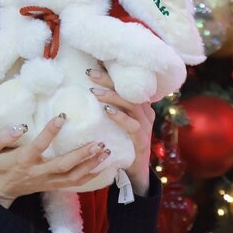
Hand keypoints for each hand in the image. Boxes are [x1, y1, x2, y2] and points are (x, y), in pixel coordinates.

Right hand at [0, 116, 112, 207]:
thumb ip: (1, 136)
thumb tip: (20, 127)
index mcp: (23, 160)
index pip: (39, 146)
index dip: (50, 132)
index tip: (62, 117)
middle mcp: (37, 172)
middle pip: (63, 166)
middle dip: (82, 155)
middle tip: (99, 143)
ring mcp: (46, 181)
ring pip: (72, 177)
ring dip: (91, 166)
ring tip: (105, 153)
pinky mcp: (52, 186)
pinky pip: (73, 184)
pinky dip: (89, 176)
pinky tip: (102, 167)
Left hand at [88, 60, 154, 195]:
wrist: (135, 170)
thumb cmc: (122, 143)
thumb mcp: (114, 122)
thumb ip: (107, 107)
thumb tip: (87, 91)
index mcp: (139, 105)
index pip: (126, 84)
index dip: (112, 72)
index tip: (96, 62)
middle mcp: (145, 112)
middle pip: (128, 90)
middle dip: (109, 80)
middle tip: (90, 73)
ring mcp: (145, 125)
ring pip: (130, 105)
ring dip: (112, 96)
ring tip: (94, 91)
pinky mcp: (142, 140)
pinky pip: (132, 126)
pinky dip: (120, 117)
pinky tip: (108, 111)